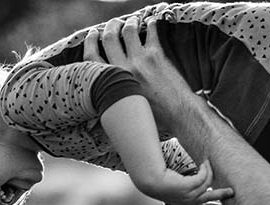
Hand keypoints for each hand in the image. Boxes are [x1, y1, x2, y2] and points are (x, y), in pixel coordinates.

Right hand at [83, 15, 191, 130]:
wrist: (178, 114)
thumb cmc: (154, 117)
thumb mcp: (125, 109)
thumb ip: (112, 95)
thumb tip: (104, 90)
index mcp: (112, 83)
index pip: (91, 56)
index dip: (90, 42)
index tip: (94, 35)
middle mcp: (124, 69)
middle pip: (109, 38)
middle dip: (110, 27)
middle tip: (113, 24)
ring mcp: (140, 60)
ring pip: (129, 31)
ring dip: (129, 22)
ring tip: (133, 21)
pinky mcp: (156, 56)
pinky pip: (151, 33)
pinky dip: (150, 24)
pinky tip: (150, 22)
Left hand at [133, 160, 230, 204]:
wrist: (150, 181)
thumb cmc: (157, 181)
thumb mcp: (172, 185)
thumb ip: (180, 184)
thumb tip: (183, 178)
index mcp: (185, 203)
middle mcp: (189, 201)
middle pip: (210, 199)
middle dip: (222, 195)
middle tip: (232, 192)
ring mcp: (190, 195)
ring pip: (208, 184)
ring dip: (210, 171)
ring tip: (208, 162)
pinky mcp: (189, 187)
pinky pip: (203, 177)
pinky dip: (205, 169)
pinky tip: (204, 162)